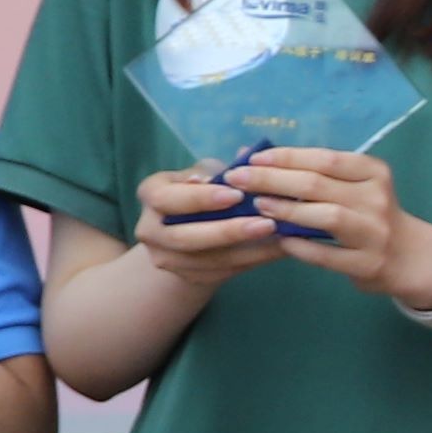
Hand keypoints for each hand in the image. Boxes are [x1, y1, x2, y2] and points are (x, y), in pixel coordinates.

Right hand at [131, 169, 292, 291]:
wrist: (189, 230)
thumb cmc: (201, 190)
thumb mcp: (205, 173)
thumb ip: (223, 168)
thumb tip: (247, 155)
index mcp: (151, 194)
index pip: (168, 198)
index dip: (201, 199)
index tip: (236, 195)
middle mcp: (150, 230)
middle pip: (185, 238)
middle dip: (228, 232)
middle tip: (267, 223)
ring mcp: (167, 258)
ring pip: (208, 260)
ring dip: (249, 251)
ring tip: (281, 237)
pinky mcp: (189, 277)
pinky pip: (224, 272)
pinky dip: (254, 260)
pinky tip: (279, 249)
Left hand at [224, 147, 416, 300]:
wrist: (410, 256)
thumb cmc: (371, 214)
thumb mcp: (357, 186)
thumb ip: (316, 174)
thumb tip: (256, 158)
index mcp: (374, 172)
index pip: (325, 159)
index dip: (287, 157)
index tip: (253, 158)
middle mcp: (376, 198)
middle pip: (318, 184)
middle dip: (273, 179)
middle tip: (238, 178)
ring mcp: (374, 233)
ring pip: (326, 216)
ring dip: (287, 210)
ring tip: (257, 205)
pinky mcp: (367, 264)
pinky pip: (327, 255)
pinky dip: (301, 246)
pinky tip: (279, 240)